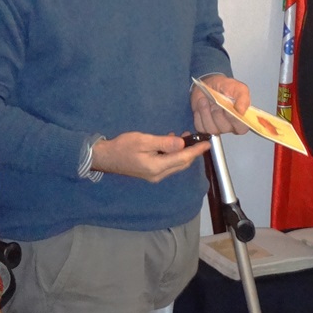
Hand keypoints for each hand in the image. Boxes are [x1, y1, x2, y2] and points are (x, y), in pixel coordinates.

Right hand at [91, 131, 209, 182]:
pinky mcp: (151, 172)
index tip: (208, 143)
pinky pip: (168, 164)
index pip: (183, 159)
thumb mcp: (144, 140)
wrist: (104, 157)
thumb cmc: (122, 147)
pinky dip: (174, 154)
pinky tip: (172, 142)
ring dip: (183, 152)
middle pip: (182, 163)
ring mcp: (154, 175)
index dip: (196, 150)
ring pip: (176, 164)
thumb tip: (181, 143)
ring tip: (186, 136)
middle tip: (197, 137)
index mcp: (157, 167)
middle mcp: (158, 174)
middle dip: (192, 151)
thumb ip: (164, 142)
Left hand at [191, 75, 250, 134]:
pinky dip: (198, 115)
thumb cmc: (226, 87)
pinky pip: (200, 127)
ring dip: (206, 112)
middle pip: (225, 128)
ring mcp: (216, 128)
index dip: (235, 120)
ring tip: (205, 100)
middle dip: (218, 113)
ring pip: (211, 129)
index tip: (229, 108)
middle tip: (216, 101)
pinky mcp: (203, 127)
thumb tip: (241, 111)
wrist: (209, 83)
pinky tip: (201, 105)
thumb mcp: (239, 88)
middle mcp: (230, 126)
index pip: (241, 128)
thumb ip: (243, 98)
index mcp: (241, 118)